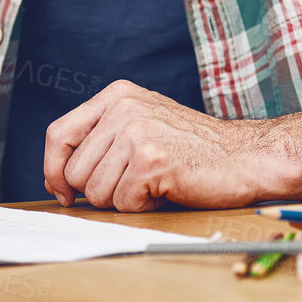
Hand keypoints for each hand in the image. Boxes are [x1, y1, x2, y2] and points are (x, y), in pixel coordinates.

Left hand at [42, 80, 281, 210]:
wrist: (248, 157)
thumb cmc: (195, 148)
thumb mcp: (143, 124)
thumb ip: (101, 139)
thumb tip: (57, 179)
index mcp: (116, 95)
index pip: (58, 134)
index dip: (53, 169)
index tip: (61, 192)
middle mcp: (122, 109)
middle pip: (74, 172)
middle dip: (99, 190)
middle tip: (136, 182)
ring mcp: (136, 133)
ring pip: (95, 193)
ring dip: (123, 199)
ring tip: (154, 182)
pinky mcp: (150, 162)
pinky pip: (123, 204)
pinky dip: (144, 206)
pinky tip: (167, 189)